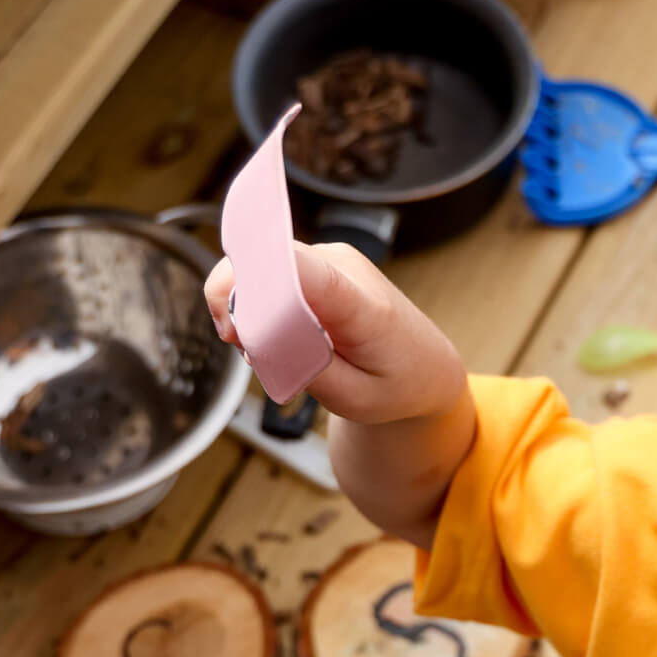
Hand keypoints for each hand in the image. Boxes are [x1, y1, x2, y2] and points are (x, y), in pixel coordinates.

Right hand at [204, 241, 465, 426]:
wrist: (424, 367)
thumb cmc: (393, 383)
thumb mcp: (351, 398)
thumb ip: (301, 365)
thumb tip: (250, 331)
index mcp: (364, 308)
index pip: (307, 273)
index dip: (260, 276)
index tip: (232, 303)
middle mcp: (345, 269)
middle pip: (265, 264)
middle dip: (236, 307)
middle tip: (244, 347)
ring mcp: (330, 258)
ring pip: (258, 268)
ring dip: (246, 310)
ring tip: (268, 348)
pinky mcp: (317, 260)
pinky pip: (267, 273)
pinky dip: (256, 304)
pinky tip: (275, 334)